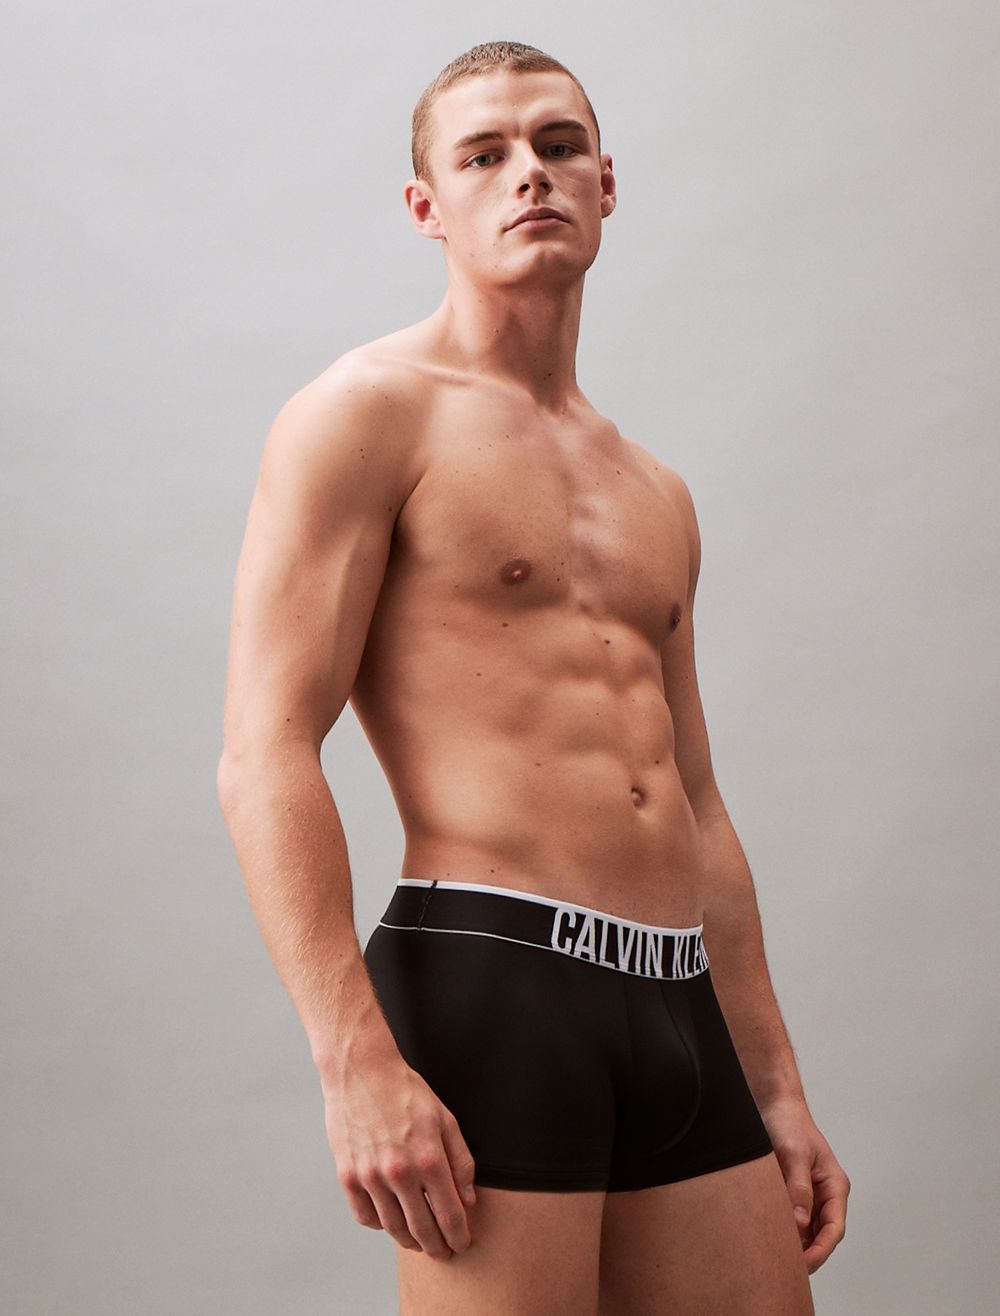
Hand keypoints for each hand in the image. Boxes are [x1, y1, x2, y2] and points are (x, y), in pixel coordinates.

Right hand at [322, 1046, 476, 1259]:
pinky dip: (380, 1224)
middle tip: (444, 1252)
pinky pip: (365, 1216)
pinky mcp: (348, 1175)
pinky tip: (391, 1220)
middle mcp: (400, 1172)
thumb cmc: (406, 1092)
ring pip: (393, 1228)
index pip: (450, 1214)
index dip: (459, 1236)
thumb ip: (460, 1161)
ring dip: (410, 1241)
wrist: (361, 1071)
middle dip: (437, 1247)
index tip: (463, 1244)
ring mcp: (371, 1176)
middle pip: (422, 1229)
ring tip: (419, 1242)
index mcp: (429, 1158)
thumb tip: (467, 1199)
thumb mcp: (444, 1119)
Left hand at [758, 1094, 849, 1274]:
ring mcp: (808, 1195)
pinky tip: (767, 1239)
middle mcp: (824, 1195)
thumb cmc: (789, 1123)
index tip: (803, 1265)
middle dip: (807, 1255)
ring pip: (805, 1230)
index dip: (821, 1251)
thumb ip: (798, 1187)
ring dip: (793, 1245)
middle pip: (820, 1235)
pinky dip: (782, 1231)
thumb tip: (799, 1222)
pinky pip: (790, 1219)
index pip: (834, 1229)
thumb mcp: (794, 1154)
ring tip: (773, 1259)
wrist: (773, 1103)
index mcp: (835, 1186)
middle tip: (784, 1271)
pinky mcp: (791, 1193)